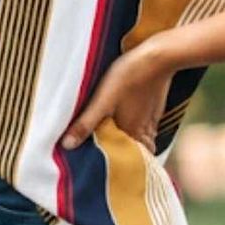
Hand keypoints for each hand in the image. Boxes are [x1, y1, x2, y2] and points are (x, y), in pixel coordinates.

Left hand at [61, 37, 173, 153]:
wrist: (157, 58)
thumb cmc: (128, 77)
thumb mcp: (102, 101)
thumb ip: (85, 124)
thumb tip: (67, 145)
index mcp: (129, 133)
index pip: (122, 159)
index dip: (112, 164)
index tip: (100, 166)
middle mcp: (142, 131)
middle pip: (134, 152)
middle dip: (122, 156)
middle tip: (106, 156)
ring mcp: (151, 120)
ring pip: (142, 141)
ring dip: (132, 145)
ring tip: (117, 143)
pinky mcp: (154, 108)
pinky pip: (148, 129)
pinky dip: (141, 132)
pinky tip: (131, 124)